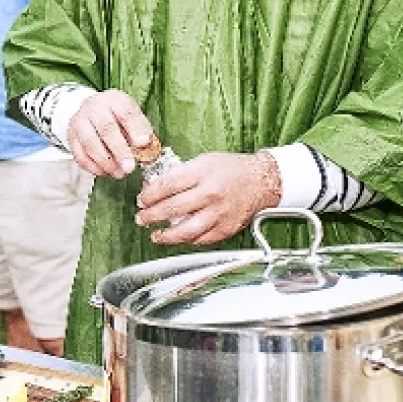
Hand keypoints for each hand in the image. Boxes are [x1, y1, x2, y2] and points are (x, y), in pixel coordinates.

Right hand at [66, 89, 155, 178]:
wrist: (90, 112)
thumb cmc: (116, 117)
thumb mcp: (131, 117)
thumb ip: (140, 131)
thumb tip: (147, 149)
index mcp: (114, 99)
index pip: (125, 110)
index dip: (135, 127)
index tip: (144, 143)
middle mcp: (94, 107)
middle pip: (105, 127)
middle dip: (119, 150)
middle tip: (130, 167)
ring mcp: (80, 121)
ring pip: (90, 143)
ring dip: (106, 162)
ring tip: (119, 173)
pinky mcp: (71, 137)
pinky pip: (80, 155)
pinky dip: (94, 167)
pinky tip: (106, 172)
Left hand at [135, 151, 281, 244]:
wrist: (260, 181)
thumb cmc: (230, 169)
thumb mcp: (203, 161)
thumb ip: (179, 174)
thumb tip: (154, 187)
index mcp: (202, 173)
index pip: (167, 185)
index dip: (149, 195)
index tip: (142, 199)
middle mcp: (210, 194)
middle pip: (172, 209)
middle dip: (151, 215)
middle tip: (141, 218)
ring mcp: (219, 214)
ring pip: (186, 231)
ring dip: (166, 235)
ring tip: (155, 235)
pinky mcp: (225, 229)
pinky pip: (201, 239)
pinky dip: (186, 240)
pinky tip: (177, 237)